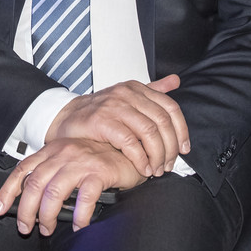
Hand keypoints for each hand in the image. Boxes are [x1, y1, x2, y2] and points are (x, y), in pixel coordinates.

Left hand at [0, 138, 145, 235]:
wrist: (129, 151)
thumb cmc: (97, 161)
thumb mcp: (69, 162)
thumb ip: (52, 175)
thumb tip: (31, 204)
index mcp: (52, 151)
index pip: (22, 170)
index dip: (8, 191)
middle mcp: (63, 154)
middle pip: (35, 184)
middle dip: (26, 210)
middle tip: (26, 228)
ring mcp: (81, 162)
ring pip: (54, 192)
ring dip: (47, 215)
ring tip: (47, 229)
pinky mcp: (100, 172)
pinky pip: (85, 197)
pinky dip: (79, 216)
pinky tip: (77, 226)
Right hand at [44, 75, 188, 178]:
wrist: (67, 118)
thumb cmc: (99, 113)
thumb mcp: (127, 97)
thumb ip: (153, 90)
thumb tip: (175, 81)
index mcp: (137, 88)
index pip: (170, 108)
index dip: (182, 130)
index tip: (183, 149)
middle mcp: (128, 94)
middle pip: (162, 122)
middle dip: (170, 148)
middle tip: (168, 165)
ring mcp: (115, 106)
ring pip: (149, 132)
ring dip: (157, 156)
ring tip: (156, 169)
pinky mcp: (102, 121)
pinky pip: (130, 142)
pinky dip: (140, 158)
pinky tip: (142, 168)